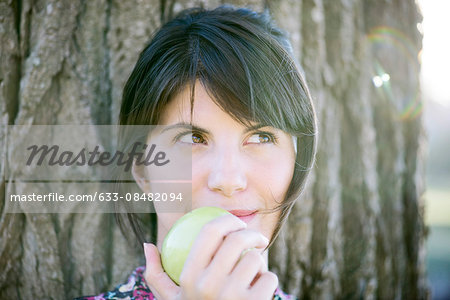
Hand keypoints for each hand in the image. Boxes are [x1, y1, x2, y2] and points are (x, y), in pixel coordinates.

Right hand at [143, 214, 278, 299]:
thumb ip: (156, 274)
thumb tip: (148, 244)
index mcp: (188, 278)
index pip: (209, 232)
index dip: (227, 220)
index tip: (237, 223)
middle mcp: (208, 286)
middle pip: (237, 240)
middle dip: (252, 234)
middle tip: (257, 239)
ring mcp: (232, 297)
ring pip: (255, 259)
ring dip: (259, 263)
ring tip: (253, 272)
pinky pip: (269, 278)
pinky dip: (267, 281)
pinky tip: (260, 288)